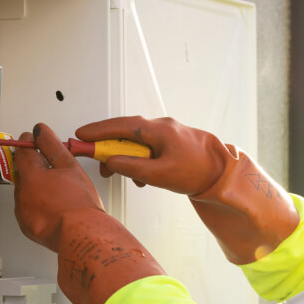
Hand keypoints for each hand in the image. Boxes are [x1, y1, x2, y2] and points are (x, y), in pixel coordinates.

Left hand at [13, 123, 105, 251]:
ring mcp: (22, 211)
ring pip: (26, 192)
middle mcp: (21, 192)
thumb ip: (52, 145)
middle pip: (24, 172)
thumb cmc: (78, 203)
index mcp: (30, 174)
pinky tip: (55, 208)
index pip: (22, 151)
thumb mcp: (69, 166)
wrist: (81, 235)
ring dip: (37, 189)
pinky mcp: (26, 226)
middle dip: (36, 169)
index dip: (30, 143)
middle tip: (55, 171)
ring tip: (59, 193)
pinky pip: (28, 210)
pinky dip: (38, 207)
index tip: (36, 142)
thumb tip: (40, 131)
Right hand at [75, 116, 225, 193]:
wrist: (223, 173)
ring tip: (123, 175)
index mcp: (158, 130)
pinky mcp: (170, 143)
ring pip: (135, 142)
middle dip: (108, 147)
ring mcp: (166, 134)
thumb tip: (111, 162)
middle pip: (125, 133)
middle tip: (95, 160)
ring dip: (125, 158)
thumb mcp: (161, 174)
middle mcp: (161, 127)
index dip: (97, 131)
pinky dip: (139, 160)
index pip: (120, 126)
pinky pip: (146, 148)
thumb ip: (133, 167)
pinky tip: (143, 177)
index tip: (80, 135)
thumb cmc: (197, 170)